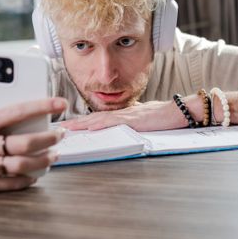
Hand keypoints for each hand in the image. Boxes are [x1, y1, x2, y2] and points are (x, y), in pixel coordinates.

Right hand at [0, 97, 66, 191]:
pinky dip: (27, 178)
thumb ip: (1, 103)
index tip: (61, 104)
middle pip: (23, 144)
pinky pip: (9, 183)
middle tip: (60, 134)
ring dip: (43, 160)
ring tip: (54, 154)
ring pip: (19, 166)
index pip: (17, 112)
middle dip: (48, 139)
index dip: (42, 107)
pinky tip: (37, 172)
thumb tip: (30, 90)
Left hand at [59, 100, 187, 131]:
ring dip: (82, 123)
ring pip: (99, 118)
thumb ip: (133, 120)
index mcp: (124, 114)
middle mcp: (122, 113)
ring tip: (68, 128)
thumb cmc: (164, 116)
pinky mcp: (133, 119)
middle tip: (60, 126)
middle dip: (76, 122)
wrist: (177, 111)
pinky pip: (112, 121)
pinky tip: (89, 127)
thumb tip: (124, 124)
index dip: (84, 121)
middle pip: (95, 117)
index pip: (100, 118)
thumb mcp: (144, 119)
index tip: (70, 125)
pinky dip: (99, 124)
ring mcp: (127, 115)